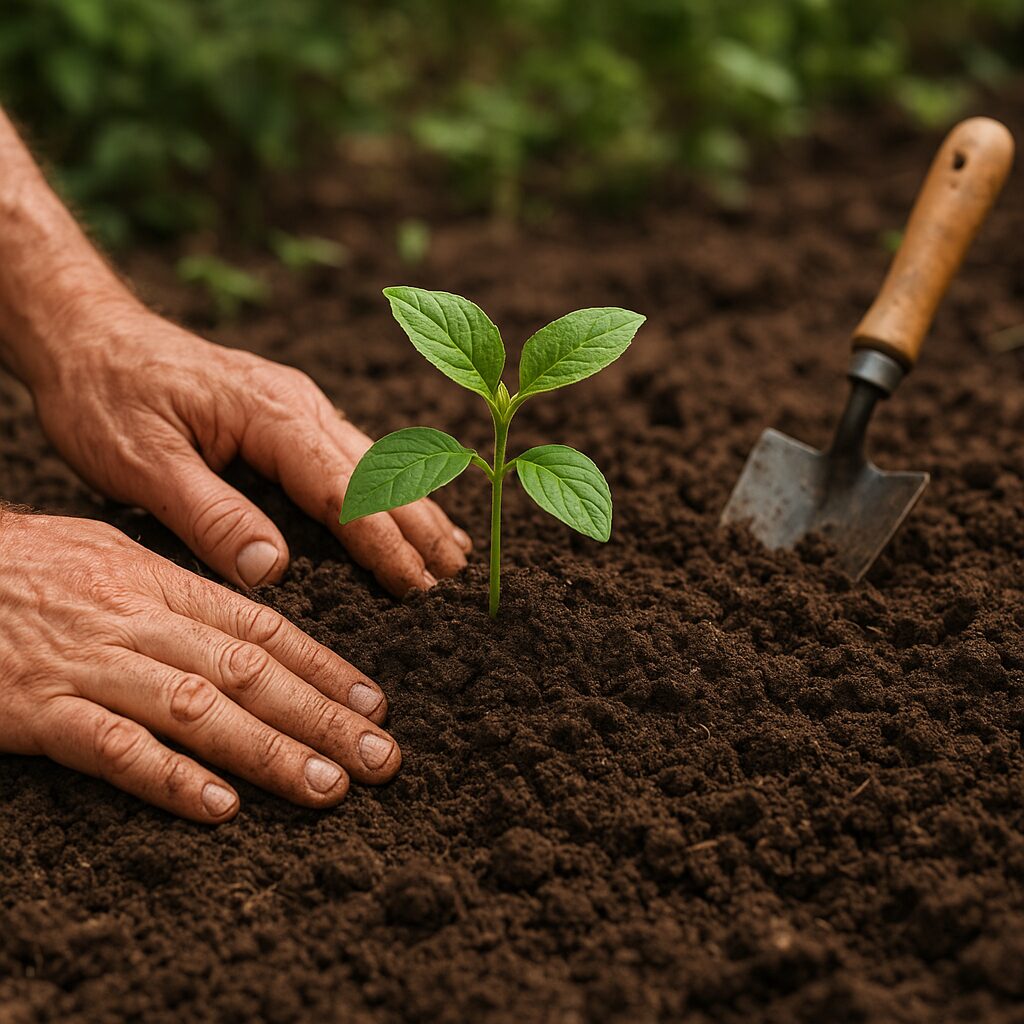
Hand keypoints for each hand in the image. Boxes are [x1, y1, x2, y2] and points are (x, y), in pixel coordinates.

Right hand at [0, 510, 401, 821]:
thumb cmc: (22, 564)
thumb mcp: (108, 555)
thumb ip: (177, 589)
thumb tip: (247, 622)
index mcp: (158, 582)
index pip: (262, 626)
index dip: (324, 666)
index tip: (374, 701)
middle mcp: (136, 620)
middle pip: (247, 670)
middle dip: (321, 716)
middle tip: (381, 757)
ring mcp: (88, 665)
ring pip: (196, 708)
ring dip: (268, 750)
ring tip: (327, 786)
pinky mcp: (36, 710)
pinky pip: (110, 747)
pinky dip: (168, 777)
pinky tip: (220, 806)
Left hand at [27, 302, 470, 594]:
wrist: (85, 333)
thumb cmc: (105, 394)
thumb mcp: (140, 462)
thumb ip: (209, 513)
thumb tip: (273, 569)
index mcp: (270, 413)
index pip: (342, 489)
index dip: (382, 541)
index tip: (415, 585)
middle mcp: (297, 404)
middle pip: (377, 472)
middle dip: (418, 526)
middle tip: (453, 578)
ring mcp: (296, 404)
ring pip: (373, 462)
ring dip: (415, 506)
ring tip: (451, 550)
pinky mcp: (286, 412)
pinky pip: (351, 454)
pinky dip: (389, 488)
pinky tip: (406, 508)